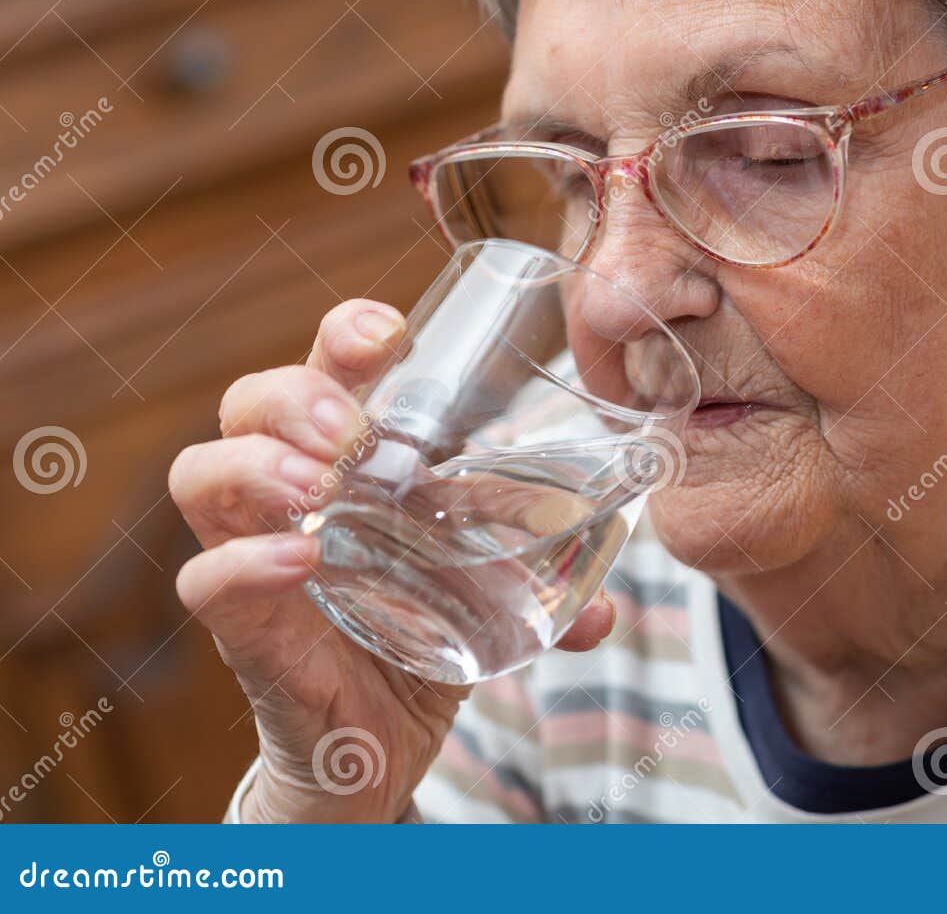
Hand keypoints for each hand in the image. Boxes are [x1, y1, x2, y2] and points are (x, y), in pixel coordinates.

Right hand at [171, 300, 615, 821]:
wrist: (373, 752)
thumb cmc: (416, 641)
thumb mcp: (487, 598)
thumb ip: (546, 589)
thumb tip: (605, 604)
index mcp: (351, 466)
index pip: (325, 371)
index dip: (345, 336)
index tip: (389, 333)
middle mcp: (290, 497)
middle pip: (248, 402)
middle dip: (295, 395)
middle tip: (350, 431)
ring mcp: (255, 557)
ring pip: (201, 473)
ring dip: (258, 464)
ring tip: (319, 483)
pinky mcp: (245, 630)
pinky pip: (205, 581)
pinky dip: (244, 563)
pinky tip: (301, 558)